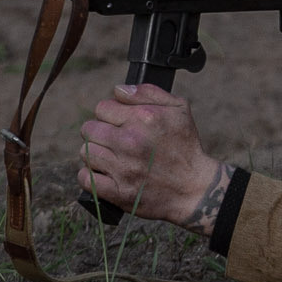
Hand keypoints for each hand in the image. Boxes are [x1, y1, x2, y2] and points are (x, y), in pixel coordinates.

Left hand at [77, 84, 230, 235]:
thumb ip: (148, 92)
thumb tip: (119, 90)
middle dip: (99, 133)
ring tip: (110, 158)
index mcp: (143, 118)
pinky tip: (105, 174)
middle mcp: (130, 142)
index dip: (110, 114)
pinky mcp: (119, 192)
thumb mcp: (179, 110)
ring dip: (95, 154)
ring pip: (86, 153)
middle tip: (113, 141)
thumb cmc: (186, 147)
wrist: (195, 189)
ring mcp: (123, 168)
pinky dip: (91, 177)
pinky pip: (86, 179)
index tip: (119, 123)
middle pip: (88, 129)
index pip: (102, 108)